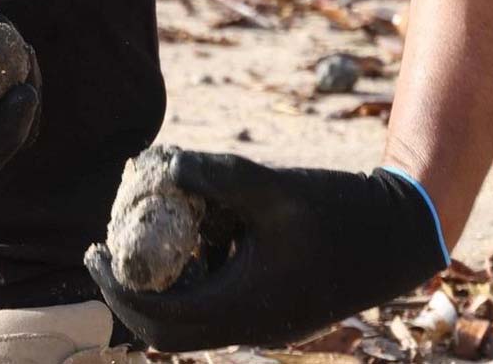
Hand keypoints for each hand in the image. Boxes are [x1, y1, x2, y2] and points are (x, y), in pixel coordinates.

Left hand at [86, 151, 448, 350]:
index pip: (159, 318)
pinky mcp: (271, 308)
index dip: (117, 289)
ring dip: (159, 285)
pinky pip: (215, 304)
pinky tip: (190, 236)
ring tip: (140, 241)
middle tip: (105, 252)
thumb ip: (217, 175)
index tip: (94, 252)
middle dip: (129, 293)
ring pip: (190, 319)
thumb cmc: (340, 211)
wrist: (399, 233)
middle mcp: (249, 325)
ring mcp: (262, 321)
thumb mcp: (275, 188)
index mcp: (246, 307)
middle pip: (167, 330)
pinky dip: (191, 277)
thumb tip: (161, 165)